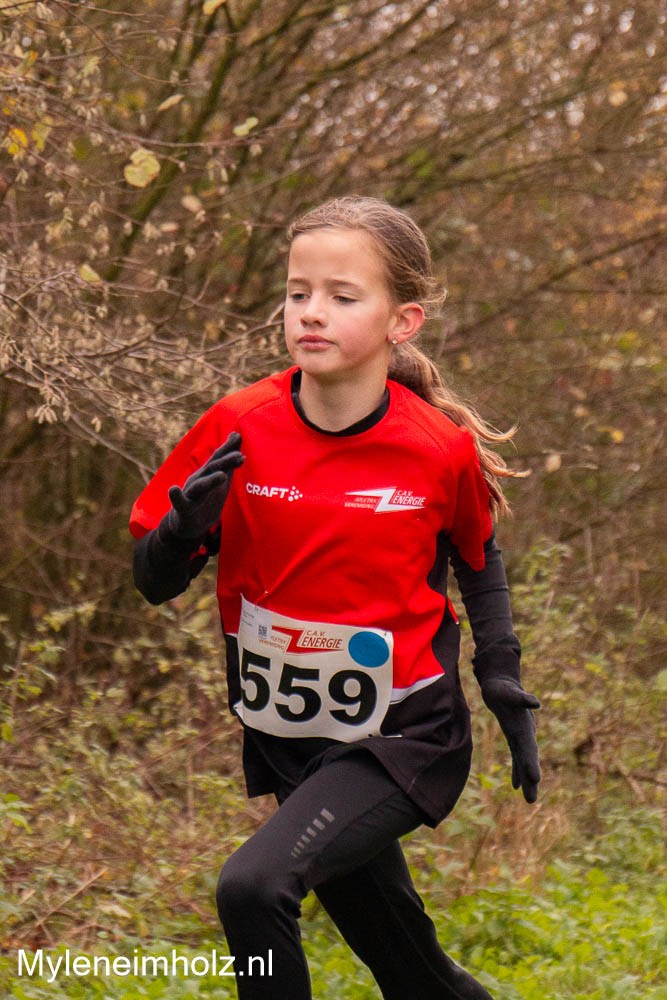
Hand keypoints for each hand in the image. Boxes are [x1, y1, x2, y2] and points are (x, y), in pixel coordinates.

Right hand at [165, 432, 243, 539]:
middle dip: (225, 462)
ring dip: (210, 481)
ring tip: (222, 476)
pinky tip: (173, 490)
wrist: (186, 524)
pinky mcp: (183, 509)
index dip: (228, 448)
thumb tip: (237, 435)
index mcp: (208, 474)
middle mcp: (198, 480)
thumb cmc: (205, 498)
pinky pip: (179, 502)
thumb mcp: (221, 479)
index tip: (239, 437)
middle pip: (212, 469)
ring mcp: (190, 494)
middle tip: (240, 457)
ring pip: (200, 486)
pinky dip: (176, 496)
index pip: (218, 458)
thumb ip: (229, 460)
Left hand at [480, 676, 540, 802]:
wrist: (502, 683)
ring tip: (529, 799)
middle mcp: (525, 734)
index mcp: (524, 727)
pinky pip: (517, 757)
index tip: (534, 779)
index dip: (531, 763)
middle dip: (530, 780)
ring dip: (526, 780)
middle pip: (528, 759)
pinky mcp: (514, 737)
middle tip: (531, 799)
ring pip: (524, 762)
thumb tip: (536, 703)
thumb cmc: (504, 687)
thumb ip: (522, 698)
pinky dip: (517, 771)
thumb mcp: (509, 691)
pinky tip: (516, 786)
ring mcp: (520, 736)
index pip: (528, 748)